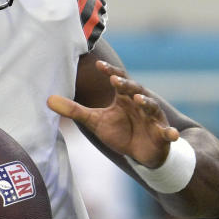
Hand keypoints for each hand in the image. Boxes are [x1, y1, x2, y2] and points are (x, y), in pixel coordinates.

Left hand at [48, 60, 177, 167]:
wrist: (142, 152)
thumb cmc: (119, 132)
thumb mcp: (94, 121)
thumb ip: (73, 110)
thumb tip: (47, 100)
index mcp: (124, 98)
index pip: (118, 80)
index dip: (110, 72)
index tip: (99, 65)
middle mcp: (140, 104)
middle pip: (135, 89)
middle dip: (127, 84)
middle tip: (116, 80)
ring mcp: (153, 118)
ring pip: (151, 107)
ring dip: (146, 103)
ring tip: (139, 100)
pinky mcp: (162, 134)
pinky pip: (167, 133)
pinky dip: (169, 133)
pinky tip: (171, 134)